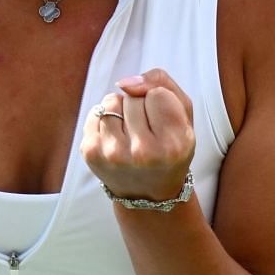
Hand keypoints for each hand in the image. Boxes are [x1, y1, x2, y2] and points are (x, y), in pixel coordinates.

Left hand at [82, 67, 195, 203]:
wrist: (148, 192)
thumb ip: (162, 84)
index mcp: (174, 145)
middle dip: (140, 107)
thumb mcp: (183, 115)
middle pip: (133, 97)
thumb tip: (125, 82)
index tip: (164, 123)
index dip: (160, 102)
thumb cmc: (169, 147)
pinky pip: (94, 113)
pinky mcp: (91, 153)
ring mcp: (114, 154)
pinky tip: (116, 139)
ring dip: (121, 110)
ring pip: (111, 101)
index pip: (158, 94)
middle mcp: (144, 153)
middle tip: (148, 132)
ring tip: (131, 133)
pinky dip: (104, 119)